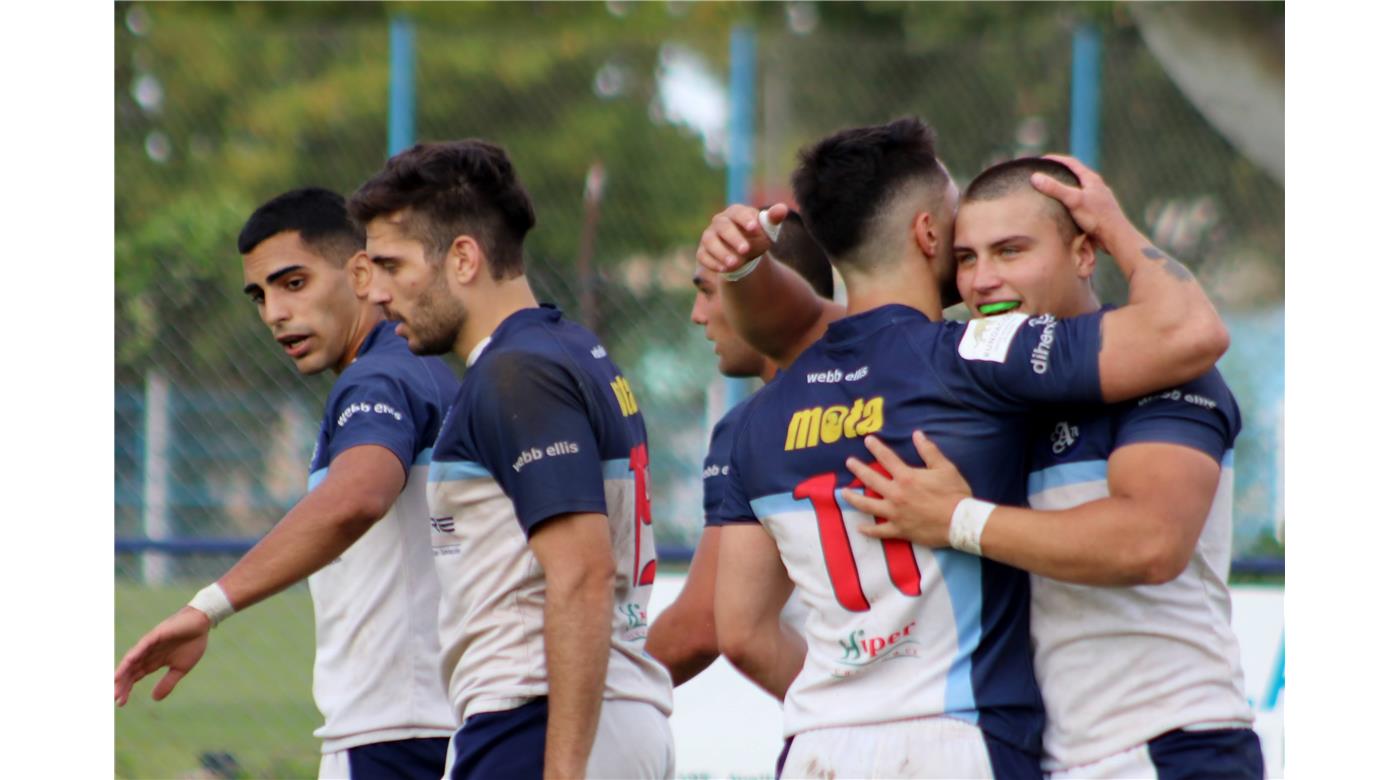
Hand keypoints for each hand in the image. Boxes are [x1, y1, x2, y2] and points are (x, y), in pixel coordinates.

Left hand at [114, 606, 211, 705]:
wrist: (202, 624)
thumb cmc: (192, 643)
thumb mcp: (181, 669)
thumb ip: (167, 682)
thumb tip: (154, 699)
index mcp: (153, 662)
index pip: (135, 676)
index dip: (127, 688)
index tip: (120, 703)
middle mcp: (148, 653)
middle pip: (130, 670)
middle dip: (122, 683)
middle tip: (114, 697)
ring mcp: (150, 643)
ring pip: (133, 658)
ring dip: (124, 669)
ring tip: (115, 681)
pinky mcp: (156, 634)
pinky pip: (143, 644)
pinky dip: (136, 652)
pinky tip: (129, 661)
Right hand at [696, 202, 789, 273]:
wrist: (744, 253)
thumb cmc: (756, 236)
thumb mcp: (767, 229)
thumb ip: (774, 218)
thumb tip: (783, 209)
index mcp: (735, 212)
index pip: (738, 213)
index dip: (746, 220)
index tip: (755, 229)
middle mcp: (719, 222)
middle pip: (723, 227)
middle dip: (734, 238)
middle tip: (746, 250)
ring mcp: (709, 236)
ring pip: (710, 241)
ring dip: (721, 252)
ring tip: (734, 264)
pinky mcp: (703, 251)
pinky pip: (703, 255)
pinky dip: (712, 262)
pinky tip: (723, 269)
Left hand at [841, 431, 971, 547]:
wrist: (961, 522)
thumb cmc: (955, 494)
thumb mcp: (945, 468)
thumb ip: (929, 451)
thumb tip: (917, 434)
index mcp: (906, 477)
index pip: (886, 458)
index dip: (876, 447)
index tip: (867, 440)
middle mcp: (896, 494)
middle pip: (871, 479)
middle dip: (858, 469)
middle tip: (849, 462)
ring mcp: (895, 514)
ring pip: (868, 505)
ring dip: (854, 498)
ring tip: (843, 494)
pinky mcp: (899, 530)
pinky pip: (879, 531)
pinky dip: (869, 530)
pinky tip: (859, 527)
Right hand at [1031, 155, 1128, 245]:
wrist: (1116, 237)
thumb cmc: (1097, 218)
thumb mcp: (1073, 200)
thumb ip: (1054, 188)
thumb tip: (1035, 177)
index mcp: (1091, 179)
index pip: (1071, 163)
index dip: (1055, 160)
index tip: (1041, 160)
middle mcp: (1096, 186)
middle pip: (1076, 175)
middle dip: (1060, 173)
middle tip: (1045, 174)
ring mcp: (1098, 199)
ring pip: (1079, 189)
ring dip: (1066, 188)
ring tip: (1053, 191)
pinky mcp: (1098, 212)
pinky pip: (1082, 202)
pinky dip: (1071, 201)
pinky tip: (1066, 210)